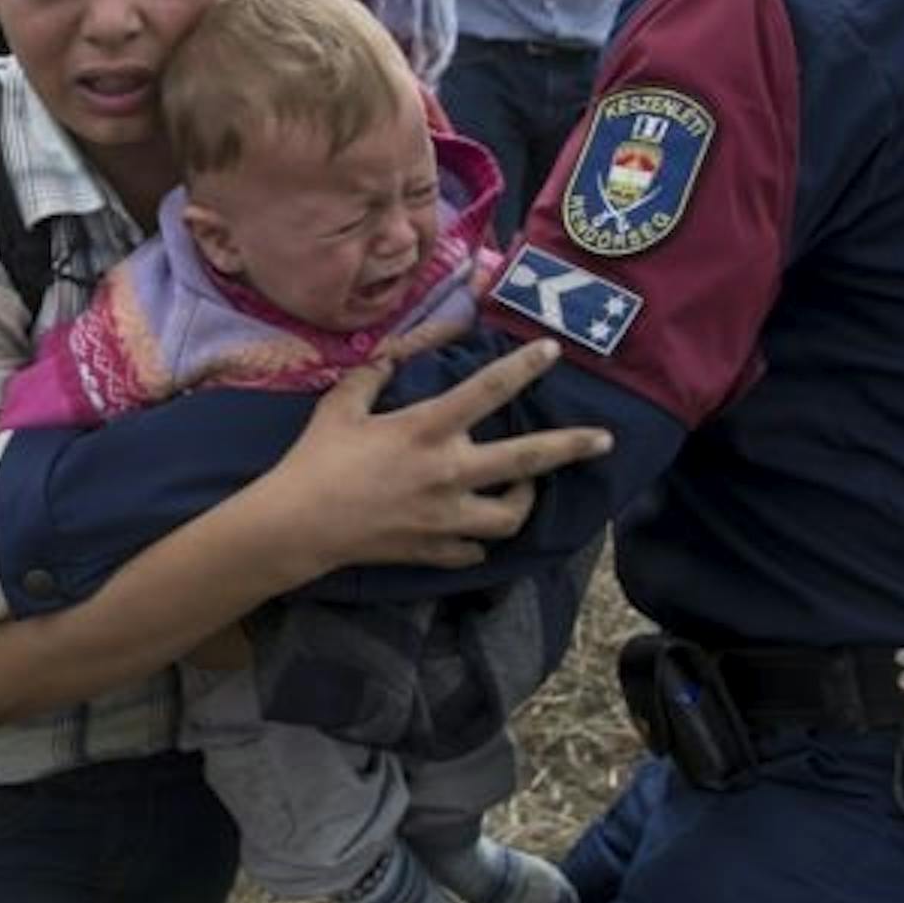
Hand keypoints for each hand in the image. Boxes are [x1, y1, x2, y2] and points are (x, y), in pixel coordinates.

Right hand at [259, 333, 609, 575]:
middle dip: (571, 448)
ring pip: (510, 518)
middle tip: (604, 441)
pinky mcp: (434, 550)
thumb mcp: (341, 405)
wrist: (298, 525)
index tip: (552, 351)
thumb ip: (373, 376)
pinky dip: (477, 541)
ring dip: (524, 503)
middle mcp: (449, 473)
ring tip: (525, 491)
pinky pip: (474, 550)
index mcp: (427, 430)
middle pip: (526, 462)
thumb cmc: (317, 459)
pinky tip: (471, 531)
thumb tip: (395, 353)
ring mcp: (446, 518)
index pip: (488, 391)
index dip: (524, 367)